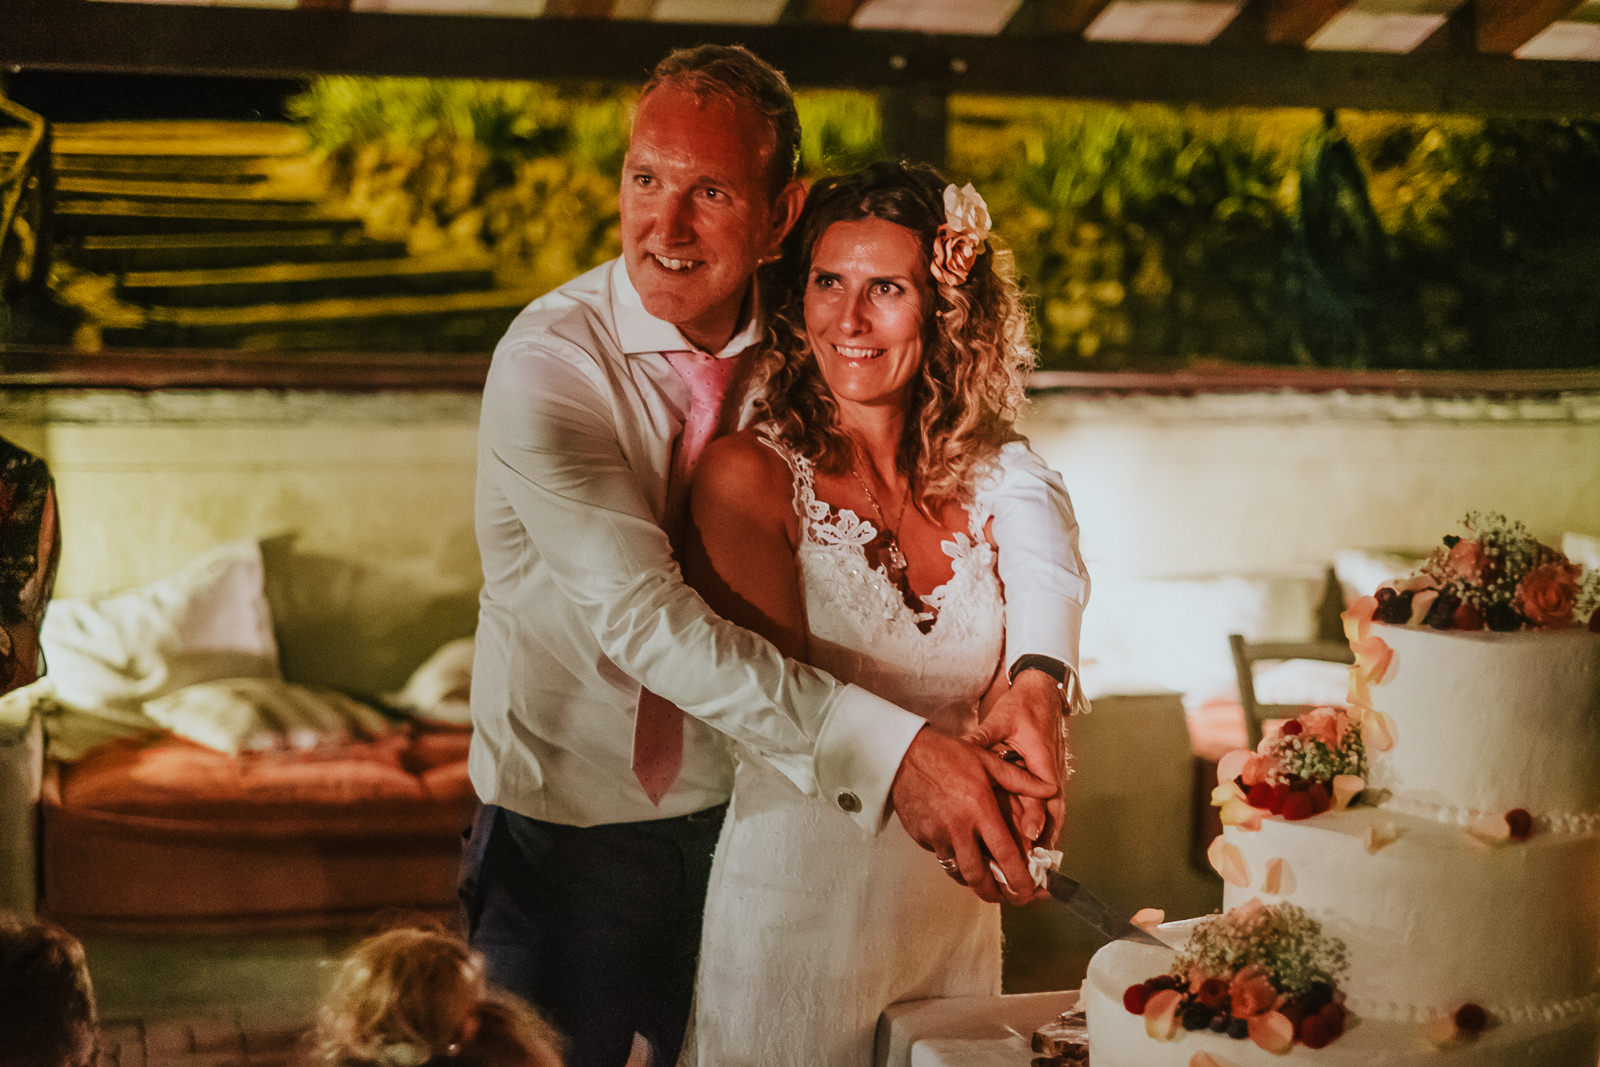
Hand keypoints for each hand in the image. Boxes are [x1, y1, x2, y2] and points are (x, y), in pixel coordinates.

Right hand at [890, 725, 1055, 903]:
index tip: (1028, 892)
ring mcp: (937, 834)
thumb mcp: (987, 761)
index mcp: (979, 809)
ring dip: (975, 881)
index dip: (1019, 880)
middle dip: (996, 894)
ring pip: (958, 871)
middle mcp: (958, 827)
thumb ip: (1020, 780)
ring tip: (986, 882)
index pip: (1004, 855)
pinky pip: (941, 856)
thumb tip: (1050, 788)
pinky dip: (954, 858)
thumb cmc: (945, 754)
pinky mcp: (921, 837)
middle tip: (1007, 898)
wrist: (901, 754)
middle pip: (978, 877)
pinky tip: (961, 850)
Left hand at [964, 668, 1067, 847]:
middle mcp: (1052, 771)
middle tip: (1033, 862)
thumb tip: (961, 750)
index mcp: (1042, 758)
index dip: (1035, 814)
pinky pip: (1050, 808)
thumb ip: (983, 738)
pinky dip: (1044, 826)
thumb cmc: (1023, 706)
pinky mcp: (1050, 780)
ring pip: (1054, 813)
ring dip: (1045, 837)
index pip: (1042, 792)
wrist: (1043, 694)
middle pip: (1052, 811)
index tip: (1029, 833)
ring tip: (1035, 863)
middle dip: (1043, 837)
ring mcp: (1054, 777)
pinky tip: (1034, 846)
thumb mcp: (1001, 719)